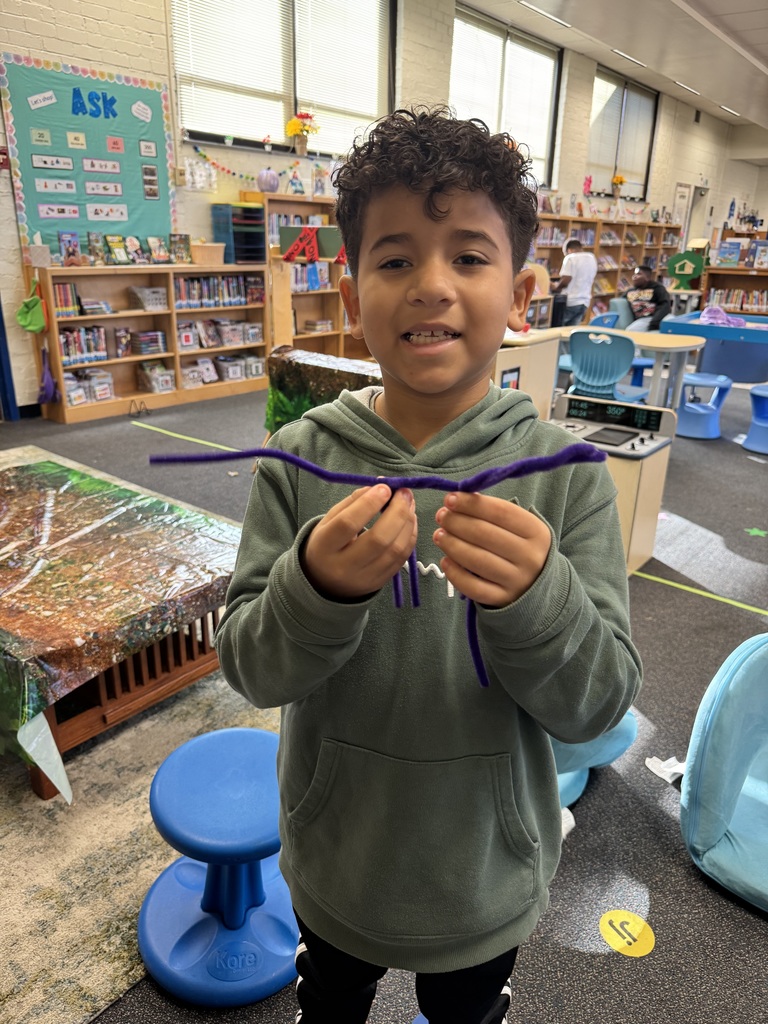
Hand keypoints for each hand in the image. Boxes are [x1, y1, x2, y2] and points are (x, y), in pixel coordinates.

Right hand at [302, 485, 416, 599]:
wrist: (325, 581)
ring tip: (409, 504)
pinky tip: (409, 520)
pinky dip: (410, 536)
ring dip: (408, 523)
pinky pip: (402, 558)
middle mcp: (343, 567)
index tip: (384, 487)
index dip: (369, 503)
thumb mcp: (329, 521)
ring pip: (395, 550)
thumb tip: (380, 488)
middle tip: (404, 493)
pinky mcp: (380, 582)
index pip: (348, 524)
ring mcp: (364, 578)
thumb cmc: (327, 544)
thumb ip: (352, 502)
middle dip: (397, 512)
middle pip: (378, 539)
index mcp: (324, 547)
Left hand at [433, 492, 550, 605]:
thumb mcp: (520, 527)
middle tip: (441, 516)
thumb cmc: (521, 547)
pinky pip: (474, 587)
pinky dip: (455, 573)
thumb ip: (494, 512)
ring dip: (452, 544)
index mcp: (536, 532)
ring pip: (477, 560)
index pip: (501, 512)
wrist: (537, 585)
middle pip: (485, 535)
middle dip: (457, 522)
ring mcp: (516, 580)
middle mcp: (529, 557)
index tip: (450, 498)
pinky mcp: (503, 599)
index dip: (472, 504)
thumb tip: (460, 499)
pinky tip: (445, 560)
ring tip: (439, 535)